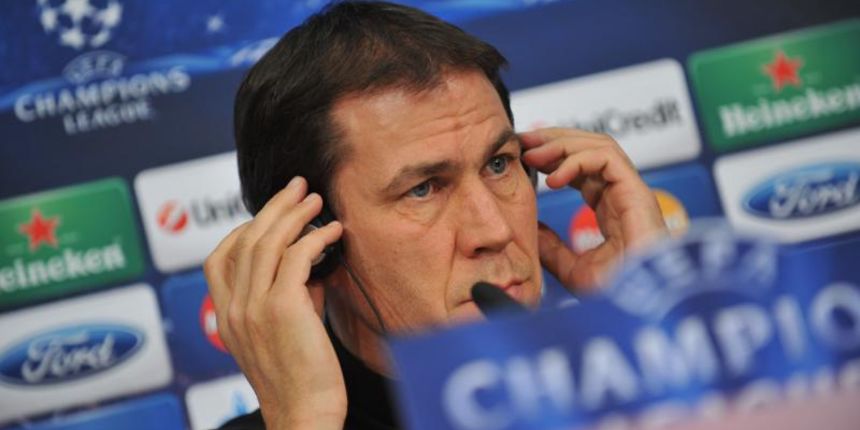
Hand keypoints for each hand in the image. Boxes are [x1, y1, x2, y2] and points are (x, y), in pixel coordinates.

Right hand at [204, 176, 345, 428]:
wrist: (304, 416)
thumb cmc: (301, 379)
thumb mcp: (283, 333)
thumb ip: (289, 295)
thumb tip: (310, 263)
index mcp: (225, 317)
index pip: (219, 258)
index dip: (244, 228)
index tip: (273, 214)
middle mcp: (233, 309)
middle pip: (245, 240)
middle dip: (273, 208)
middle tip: (298, 187)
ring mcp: (253, 308)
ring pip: (267, 242)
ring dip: (294, 214)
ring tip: (315, 199)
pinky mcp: (282, 309)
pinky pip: (295, 257)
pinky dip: (315, 238)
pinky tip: (333, 232)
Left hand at [521, 128, 667, 290]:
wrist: (639, 305)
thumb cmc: (617, 294)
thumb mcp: (572, 269)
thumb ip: (551, 248)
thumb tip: (530, 228)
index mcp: (610, 207)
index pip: (582, 166)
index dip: (552, 156)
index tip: (523, 156)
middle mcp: (622, 194)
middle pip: (590, 147)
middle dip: (553, 139)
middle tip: (522, 141)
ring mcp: (632, 191)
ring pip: (599, 145)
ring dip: (561, 144)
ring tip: (532, 154)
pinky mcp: (637, 192)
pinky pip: (607, 158)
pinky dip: (576, 161)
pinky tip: (553, 180)